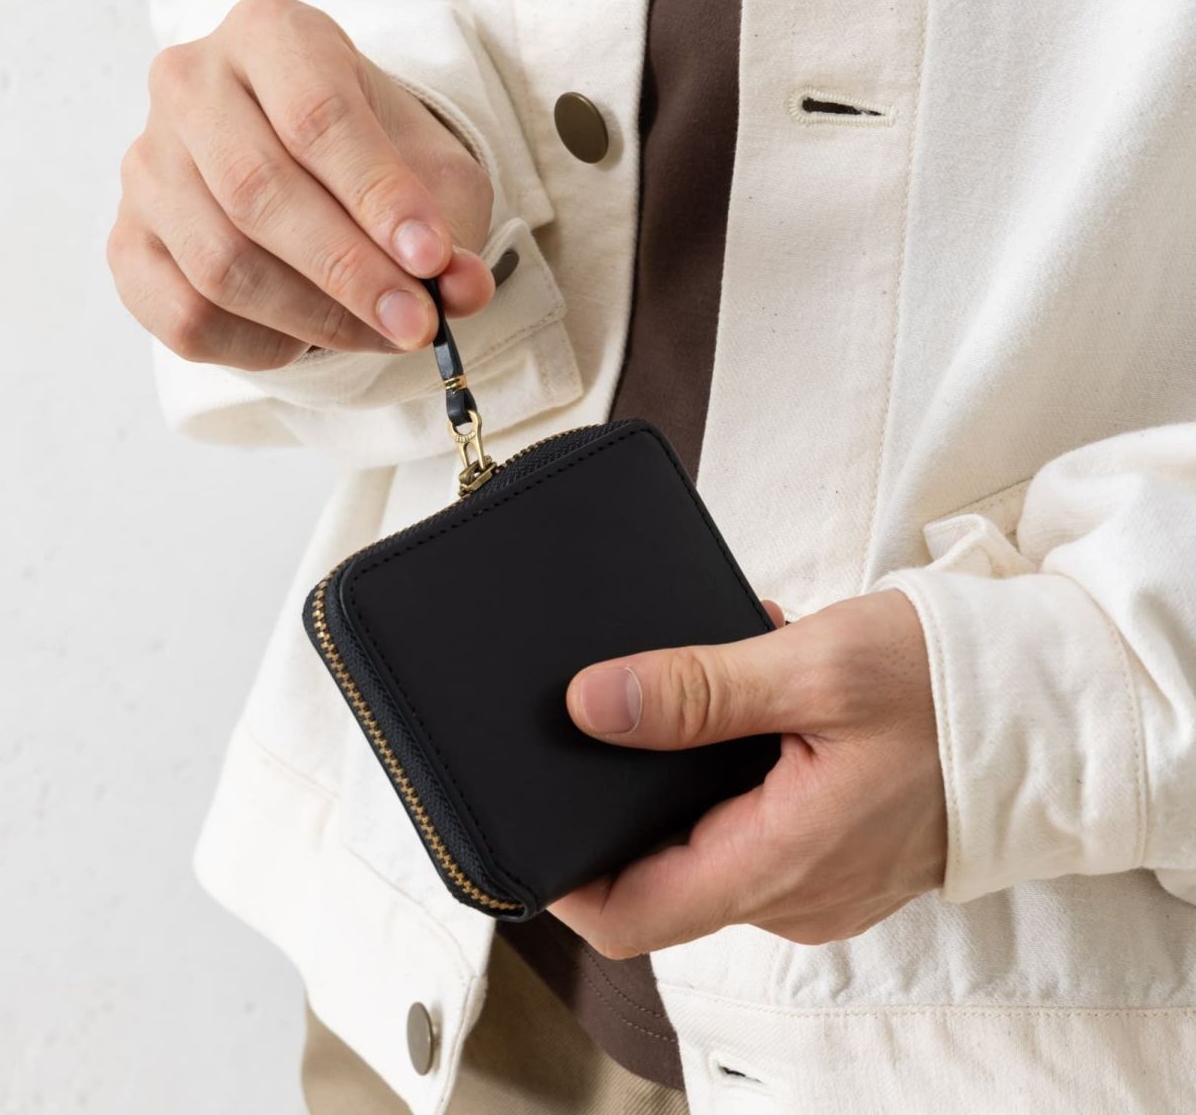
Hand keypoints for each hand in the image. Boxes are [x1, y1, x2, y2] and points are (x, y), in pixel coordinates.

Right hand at [108, 0, 495, 369]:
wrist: (314, 176)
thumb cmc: (375, 166)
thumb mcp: (434, 180)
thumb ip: (453, 230)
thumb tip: (464, 289)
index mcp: (270, 36)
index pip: (316, 114)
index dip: (377, 195)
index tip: (432, 258)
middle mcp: (191, 87)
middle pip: (258, 192)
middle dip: (350, 272)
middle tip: (417, 324)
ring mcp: (147, 167)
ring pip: (221, 264)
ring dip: (316, 318)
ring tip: (383, 334)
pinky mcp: (129, 245)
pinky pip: (187, 316)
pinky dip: (262, 345)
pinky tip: (311, 339)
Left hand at [551, 590, 945, 957]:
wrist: (1049, 706)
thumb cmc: (947, 686)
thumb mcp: (814, 669)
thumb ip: (698, 692)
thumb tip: (593, 705)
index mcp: (782, 862)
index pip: (633, 915)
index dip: (568, 876)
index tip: (535, 816)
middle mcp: (795, 893)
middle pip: (662, 874)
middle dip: (628, 799)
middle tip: (621, 715)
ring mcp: (818, 880)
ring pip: (707, 843)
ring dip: (688, 772)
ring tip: (703, 691)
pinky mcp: (834, 854)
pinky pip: (755, 826)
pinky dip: (735, 770)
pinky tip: (751, 702)